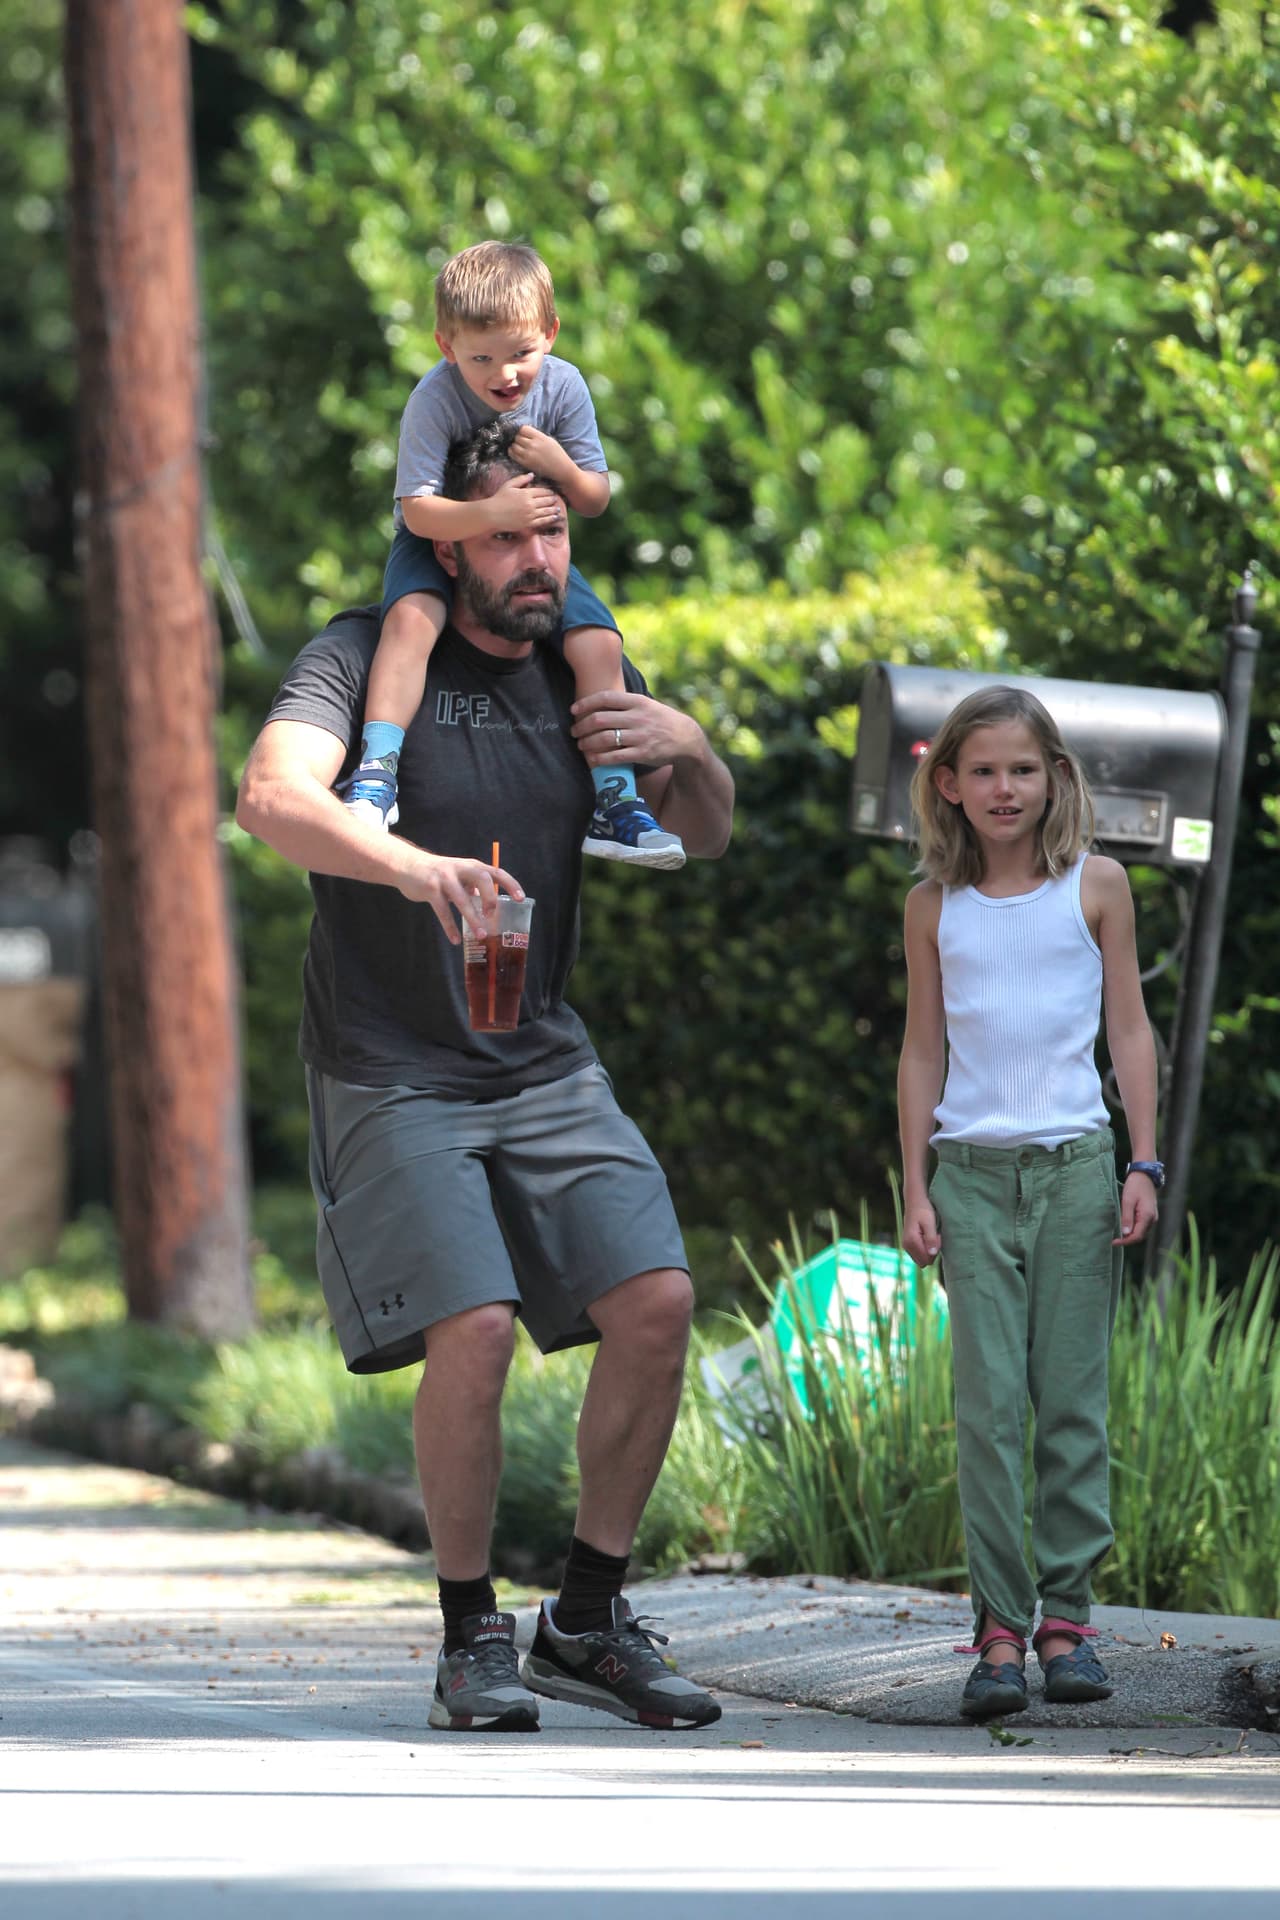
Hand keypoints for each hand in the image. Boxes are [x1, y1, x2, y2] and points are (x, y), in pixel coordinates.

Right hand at [396, 852, 524, 943]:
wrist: (408, 865)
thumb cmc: (438, 873)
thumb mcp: (459, 874)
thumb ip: (474, 887)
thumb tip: (489, 905)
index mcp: (471, 865)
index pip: (496, 872)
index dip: (510, 884)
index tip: (520, 899)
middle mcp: (460, 869)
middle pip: (482, 879)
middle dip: (491, 898)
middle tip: (492, 915)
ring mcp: (444, 878)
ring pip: (462, 899)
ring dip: (473, 918)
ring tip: (481, 935)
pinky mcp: (430, 889)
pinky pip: (442, 910)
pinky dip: (450, 926)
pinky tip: (455, 940)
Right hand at [486, 470, 563, 532]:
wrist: (492, 514)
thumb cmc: (499, 498)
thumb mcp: (509, 485)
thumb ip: (521, 479)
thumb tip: (532, 475)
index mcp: (526, 493)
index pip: (542, 491)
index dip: (548, 491)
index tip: (552, 492)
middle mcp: (530, 503)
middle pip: (546, 500)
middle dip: (552, 499)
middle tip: (556, 499)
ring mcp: (530, 514)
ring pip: (546, 511)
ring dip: (554, 510)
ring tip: (558, 509)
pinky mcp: (528, 523)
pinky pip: (542, 521)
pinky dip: (550, 519)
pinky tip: (555, 518)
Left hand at [509, 425, 573, 485]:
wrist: (561, 469)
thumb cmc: (557, 454)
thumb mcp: (549, 439)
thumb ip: (537, 435)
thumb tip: (526, 432)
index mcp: (540, 437)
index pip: (523, 428)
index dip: (522, 431)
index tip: (524, 434)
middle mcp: (533, 445)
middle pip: (517, 437)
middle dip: (518, 438)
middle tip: (521, 442)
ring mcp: (528, 454)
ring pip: (513, 445)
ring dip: (514, 445)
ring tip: (518, 447)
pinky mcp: (525, 463)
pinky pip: (513, 455)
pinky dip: (512, 452)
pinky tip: (516, 453)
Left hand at [571, 688, 702, 768]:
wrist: (686, 739)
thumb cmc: (662, 720)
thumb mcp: (647, 705)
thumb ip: (627, 704)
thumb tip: (599, 703)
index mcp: (638, 702)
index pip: (605, 698)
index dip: (586, 703)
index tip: (573, 710)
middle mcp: (637, 717)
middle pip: (600, 719)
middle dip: (581, 726)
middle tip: (574, 731)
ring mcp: (640, 736)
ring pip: (604, 739)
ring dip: (587, 742)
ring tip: (580, 745)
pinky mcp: (642, 754)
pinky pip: (615, 756)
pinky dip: (599, 758)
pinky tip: (592, 759)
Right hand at [902, 1200, 940, 1269]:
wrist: (915, 1201)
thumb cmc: (923, 1210)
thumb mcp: (930, 1223)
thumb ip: (931, 1239)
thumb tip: (932, 1254)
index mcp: (911, 1241)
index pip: (927, 1259)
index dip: (935, 1251)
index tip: (937, 1237)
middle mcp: (906, 1246)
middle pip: (924, 1261)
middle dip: (932, 1252)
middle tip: (935, 1235)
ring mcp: (906, 1246)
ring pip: (922, 1258)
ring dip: (929, 1249)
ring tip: (931, 1234)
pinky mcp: (908, 1244)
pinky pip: (919, 1253)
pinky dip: (925, 1247)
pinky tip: (927, 1236)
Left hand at [1113, 1171, 1158, 1245]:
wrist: (1144, 1175)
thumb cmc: (1135, 1185)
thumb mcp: (1128, 1201)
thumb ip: (1127, 1218)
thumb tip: (1125, 1234)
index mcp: (1147, 1216)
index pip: (1137, 1236)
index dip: (1125, 1242)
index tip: (1113, 1242)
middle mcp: (1152, 1219)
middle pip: (1140, 1236)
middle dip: (1127, 1240)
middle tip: (1114, 1240)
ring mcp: (1152, 1217)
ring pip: (1141, 1232)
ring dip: (1130, 1235)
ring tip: (1117, 1235)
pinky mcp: (1149, 1214)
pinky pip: (1141, 1226)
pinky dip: (1133, 1229)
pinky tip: (1124, 1227)